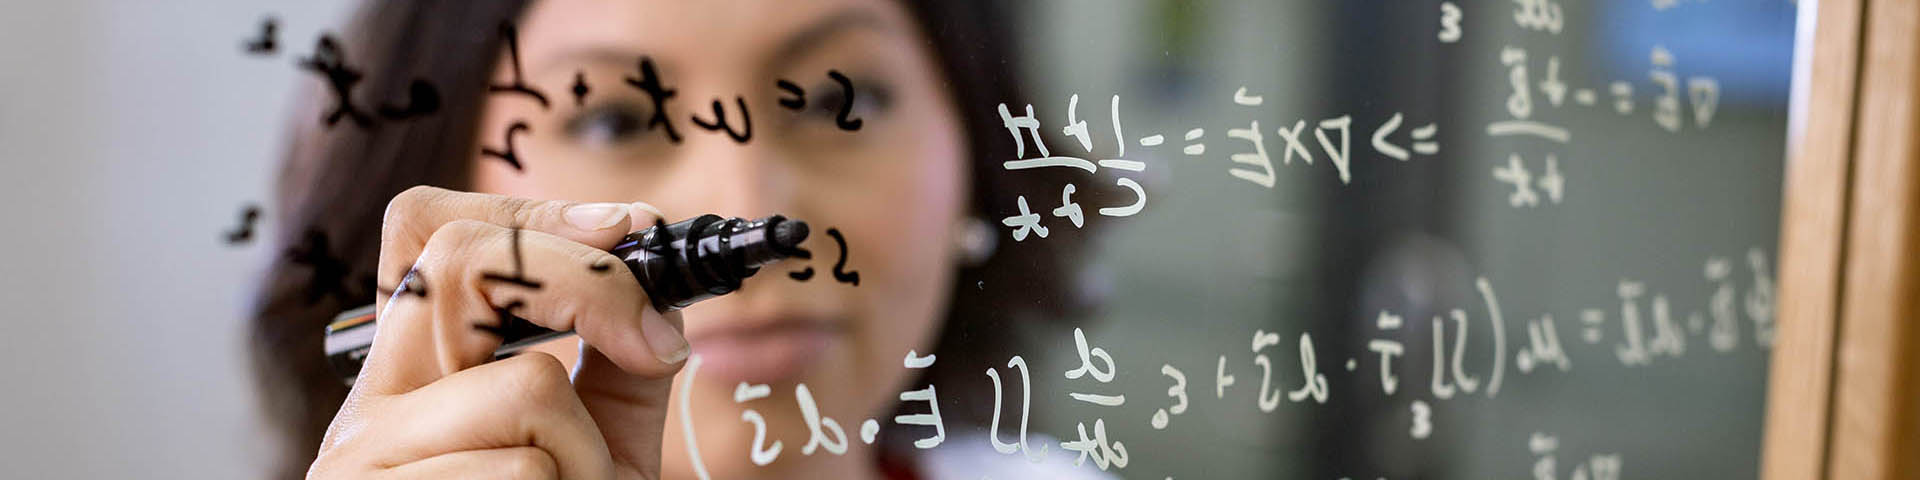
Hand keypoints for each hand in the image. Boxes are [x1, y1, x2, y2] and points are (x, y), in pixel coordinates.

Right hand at [307, 186, 687, 478]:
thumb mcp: (595, 454)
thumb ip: (617, 372)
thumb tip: (661, 297)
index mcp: (413, 374)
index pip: (433, 231)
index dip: (535, 216)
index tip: (630, 233)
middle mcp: (367, 403)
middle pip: (460, 262)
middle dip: (586, 286)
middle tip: (650, 343)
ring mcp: (362, 459)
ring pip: (526, 387)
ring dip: (587, 455)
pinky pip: (522, 470)